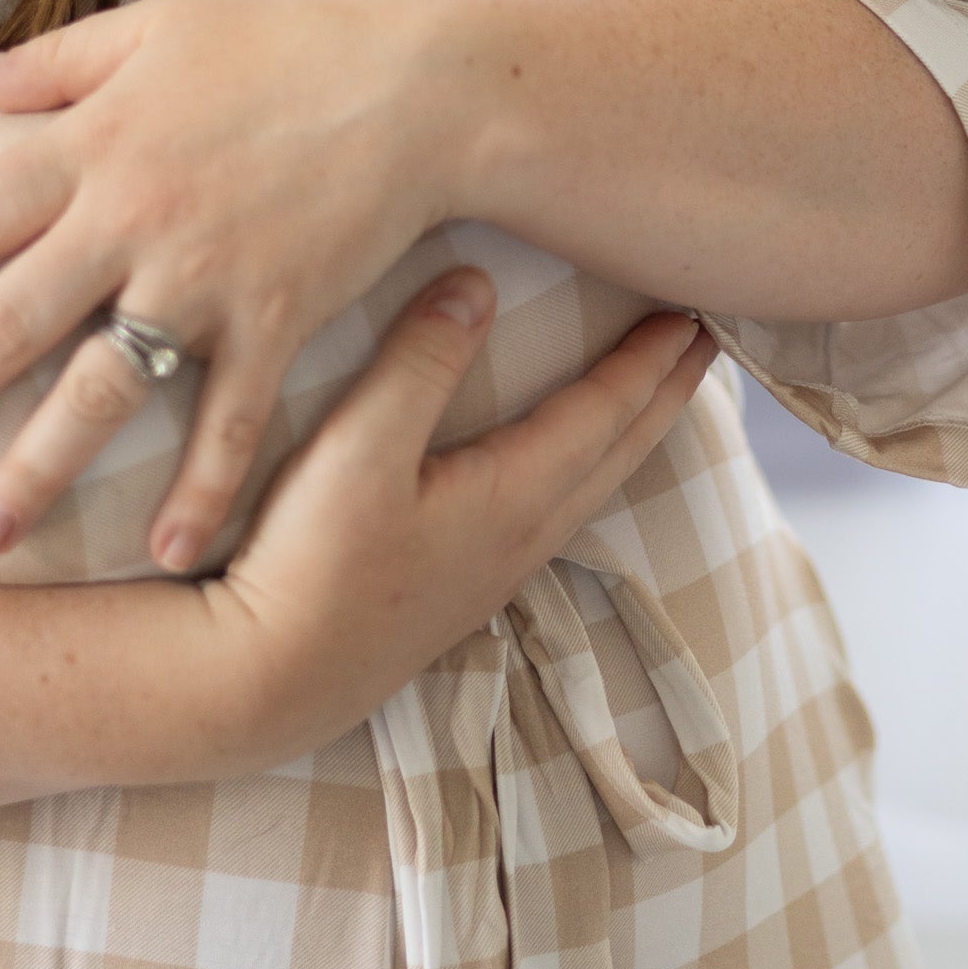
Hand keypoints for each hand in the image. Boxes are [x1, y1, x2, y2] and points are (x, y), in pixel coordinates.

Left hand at [0, 0, 477, 570]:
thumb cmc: (285, 44)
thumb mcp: (158, 26)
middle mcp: (129, 220)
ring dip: (37, 469)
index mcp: (91, 144)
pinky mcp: (275, 319)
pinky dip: (200, 490)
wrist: (421, 84)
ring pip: (98, 391)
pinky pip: (228, 420)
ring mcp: (202, 279)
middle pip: (3, 322)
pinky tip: (169, 551)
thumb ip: (55, 62)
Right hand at [207, 268, 713, 763]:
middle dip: (665, 395)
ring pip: (592, 489)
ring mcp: (493, 574)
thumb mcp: (360, 447)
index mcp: (512, 496)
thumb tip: (478, 284)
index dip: (649, 361)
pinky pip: (556, 514)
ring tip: (652, 402)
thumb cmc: (308, 563)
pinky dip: (587, 471)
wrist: (262, 684)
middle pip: (618, 453)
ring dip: (631, 437)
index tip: (693, 315)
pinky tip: (565, 476)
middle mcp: (521, 538)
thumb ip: (420, 361)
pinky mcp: (459, 594)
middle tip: (704, 345)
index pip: (604, 413)